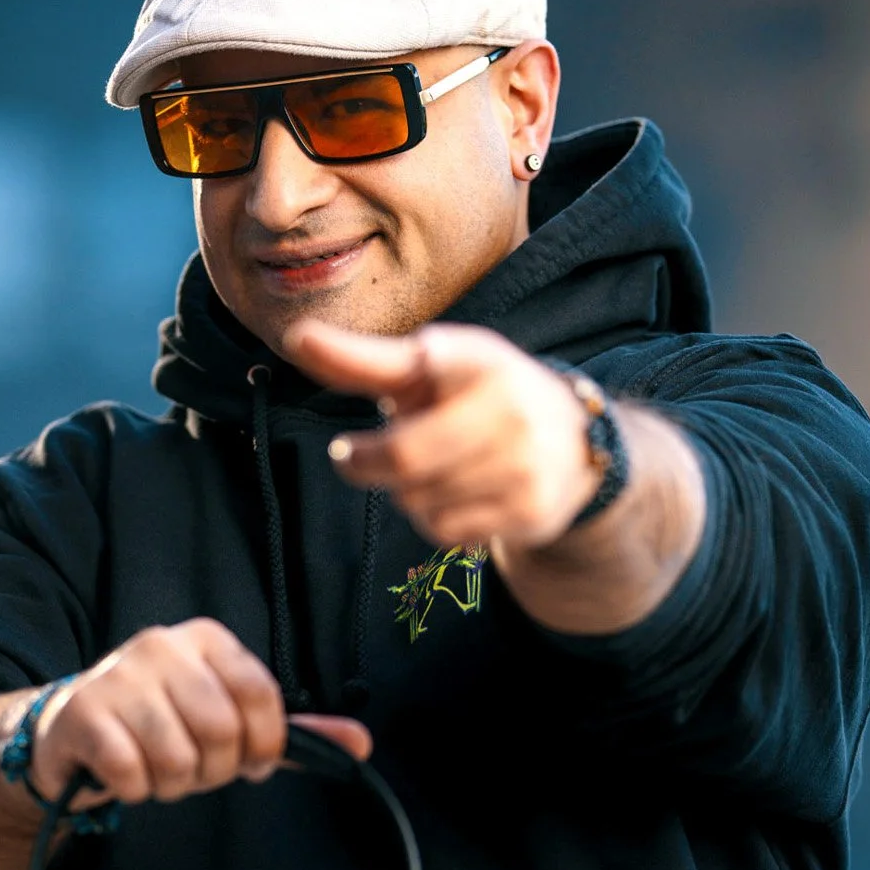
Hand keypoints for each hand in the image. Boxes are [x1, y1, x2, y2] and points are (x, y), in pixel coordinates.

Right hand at [27, 618, 370, 807]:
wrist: (70, 732)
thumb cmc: (162, 726)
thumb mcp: (230, 722)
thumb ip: (292, 734)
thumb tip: (361, 745)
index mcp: (206, 640)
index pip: (264, 697)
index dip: (264, 744)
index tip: (250, 761)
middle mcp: (162, 646)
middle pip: (224, 731)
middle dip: (215, 770)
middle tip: (194, 768)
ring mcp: (119, 676)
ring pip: (179, 758)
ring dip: (174, 784)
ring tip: (158, 769)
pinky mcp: (84, 713)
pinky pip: (133, 773)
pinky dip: (136, 790)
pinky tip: (125, 774)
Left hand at [285, 318, 599, 551]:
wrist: (574, 445)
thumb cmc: (477, 396)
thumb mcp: (428, 368)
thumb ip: (362, 360)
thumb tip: (294, 338)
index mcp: (480, 359)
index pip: (437, 361)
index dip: (430, 358)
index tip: (420, 352)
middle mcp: (508, 409)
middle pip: (403, 458)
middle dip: (363, 461)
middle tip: (349, 455)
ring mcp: (523, 464)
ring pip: (418, 500)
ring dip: (405, 492)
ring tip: (430, 469)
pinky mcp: (530, 511)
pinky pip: (445, 531)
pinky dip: (434, 519)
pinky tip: (455, 495)